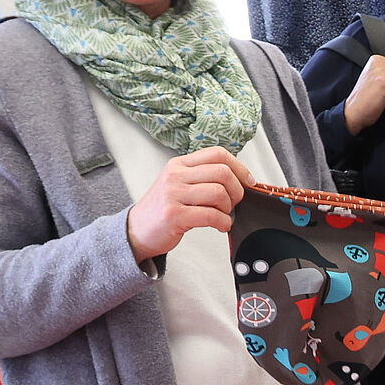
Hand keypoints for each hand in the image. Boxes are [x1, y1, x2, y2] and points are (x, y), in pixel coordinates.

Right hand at [126, 146, 253, 262]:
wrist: (136, 230)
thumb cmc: (162, 209)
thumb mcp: (178, 184)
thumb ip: (203, 178)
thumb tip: (239, 180)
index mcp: (179, 165)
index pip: (217, 154)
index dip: (239, 167)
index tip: (248, 182)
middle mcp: (175, 175)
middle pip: (222, 172)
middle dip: (237, 190)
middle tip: (234, 203)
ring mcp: (173, 194)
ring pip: (219, 193)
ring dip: (229, 208)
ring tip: (223, 216)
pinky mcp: (174, 215)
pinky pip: (211, 215)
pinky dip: (223, 222)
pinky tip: (220, 225)